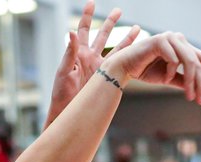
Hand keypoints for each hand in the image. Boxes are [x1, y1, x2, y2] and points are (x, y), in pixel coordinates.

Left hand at [46, 3, 139, 124]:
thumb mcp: (64, 72)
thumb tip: (71, 32)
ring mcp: (99, 67)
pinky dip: (129, 56)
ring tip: (137, 27)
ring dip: (126, 38)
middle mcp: (90, 57)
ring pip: (115, 48)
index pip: (83, 30)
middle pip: (102, 35)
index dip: (87, 16)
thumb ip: (69, 52)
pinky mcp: (106, 77)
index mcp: (78, 53)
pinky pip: (120, 64)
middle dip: (110, 22)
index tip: (92, 2)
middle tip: (119, 10)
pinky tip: (139, 49)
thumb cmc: (61, 94)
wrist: (68, 111)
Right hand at [101, 30, 200, 103]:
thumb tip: (198, 88)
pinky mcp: (160, 40)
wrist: (123, 68)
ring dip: (190, 81)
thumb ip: (183, 80)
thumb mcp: (168, 78)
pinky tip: (164, 78)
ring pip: (190, 61)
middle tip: (199, 101)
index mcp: (183, 47)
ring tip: (188, 96)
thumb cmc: (144, 71)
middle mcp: (179, 39)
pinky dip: (170, 72)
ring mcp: (170, 38)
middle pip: (199, 63)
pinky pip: (174, 60)